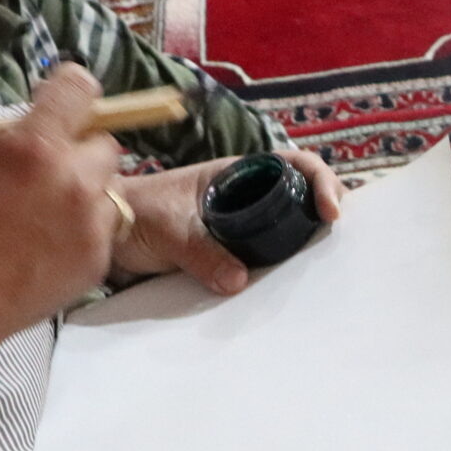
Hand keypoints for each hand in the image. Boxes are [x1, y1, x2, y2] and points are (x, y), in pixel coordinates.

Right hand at [0, 66, 120, 450]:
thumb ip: (5, 140)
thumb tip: (33, 127)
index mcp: (34, 146)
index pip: (81, 88)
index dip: (69, 93)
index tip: (60, 104)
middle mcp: (73, 182)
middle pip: (105, 145)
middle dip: (79, 152)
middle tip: (47, 172)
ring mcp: (91, 225)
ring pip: (108, 191)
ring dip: (85, 194)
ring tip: (44, 216)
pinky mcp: (97, 262)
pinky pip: (103, 231)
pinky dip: (82, 232)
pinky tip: (45, 247)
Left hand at [107, 147, 347, 294]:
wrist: (109, 234)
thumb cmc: (135, 215)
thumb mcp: (170, 232)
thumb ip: (202, 254)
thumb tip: (239, 280)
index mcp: (234, 174)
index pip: (295, 164)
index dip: (322, 181)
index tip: (331, 211)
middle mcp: (245, 195)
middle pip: (303, 198)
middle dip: (327, 214)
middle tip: (342, 242)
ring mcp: (242, 224)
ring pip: (290, 229)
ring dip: (309, 245)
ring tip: (327, 267)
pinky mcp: (234, 252)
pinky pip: (269, 257)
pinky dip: (286, 268)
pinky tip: (295, 286)